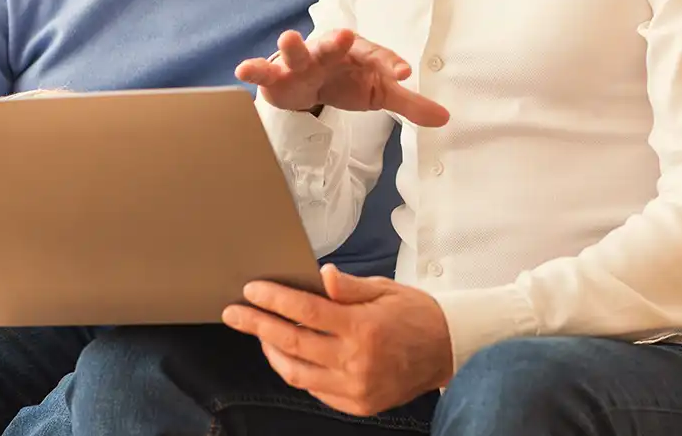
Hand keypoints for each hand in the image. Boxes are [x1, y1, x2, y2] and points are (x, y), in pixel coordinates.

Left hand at [222, 265, 453, 416]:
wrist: (448, 351)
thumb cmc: (414, 312)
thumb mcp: (383, 289)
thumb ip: (348, 287)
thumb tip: (320, 275)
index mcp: (362, 328)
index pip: (305, 311)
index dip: (274, 299)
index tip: (251, 289)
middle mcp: (355, 362)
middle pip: (292, 342)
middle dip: (257, 325)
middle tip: (233, 313)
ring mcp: (355, 389)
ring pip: (297, 372)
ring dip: (270, 351)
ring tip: (257, 332)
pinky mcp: (357, 405)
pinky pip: (315, 389)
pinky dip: (296, 370)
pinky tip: (286, 353)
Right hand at [235, 28, 448, 126]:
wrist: (308, 84)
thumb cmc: (345, 80)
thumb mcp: (378, 92)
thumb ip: (408, 103)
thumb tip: (446, 118)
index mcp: (357, 54)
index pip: (376, 57)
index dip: (389, 64)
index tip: (403, 72)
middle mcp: (328, 52)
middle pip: (334, 44)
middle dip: (338, 41)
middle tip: (347, 35)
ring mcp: (301, 62)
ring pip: (297, 52)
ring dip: (292, 45)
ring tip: (288, 37)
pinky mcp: (277, 76)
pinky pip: (264, 71)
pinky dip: (255, 69)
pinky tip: (243, 69)